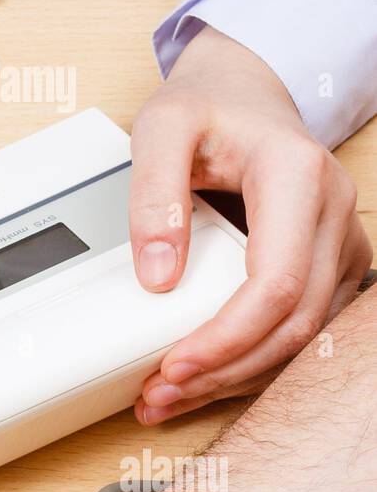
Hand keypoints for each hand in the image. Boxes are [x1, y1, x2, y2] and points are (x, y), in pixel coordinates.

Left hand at [128, 27, 370, 424]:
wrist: (243, 93)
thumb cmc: (208, 107)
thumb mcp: (164, 127)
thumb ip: (154, 194)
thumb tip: (159, 276)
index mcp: (297, 178)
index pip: (276, 284)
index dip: (227, 338)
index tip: (173, 365)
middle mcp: (332, 212)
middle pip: (292, 323)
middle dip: (223, 371)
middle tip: (158, 395)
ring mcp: (338, 242)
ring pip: (301, 338)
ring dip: (234, 379)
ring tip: (168, 397)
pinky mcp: (329, 266)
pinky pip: (299, 332)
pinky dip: (250, 365)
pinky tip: (204, 380)